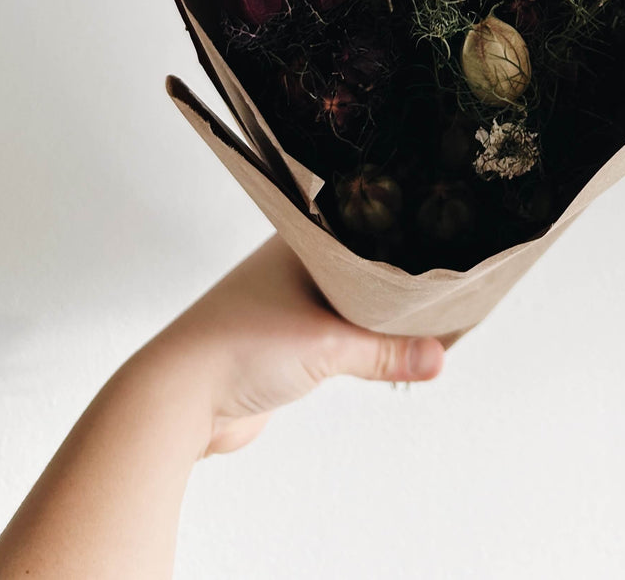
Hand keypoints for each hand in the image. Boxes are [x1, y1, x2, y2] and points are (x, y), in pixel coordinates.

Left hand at [140, 234, 445, 455]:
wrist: (179, 399)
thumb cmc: (239, 346)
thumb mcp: (327, 345)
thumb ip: (386, 351)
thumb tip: (440, 358)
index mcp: (299, 241)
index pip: (361, 225)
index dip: (399, 233)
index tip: (441, 236)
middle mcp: (291, 265)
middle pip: (358, 266)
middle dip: (393, 279)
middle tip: (444, 280)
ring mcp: (286, 304)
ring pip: (345, 302)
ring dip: (375, 316)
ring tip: (423, 317)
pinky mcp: (283, 344)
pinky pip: (333, 336)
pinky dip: (357, 344)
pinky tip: (385, 349)